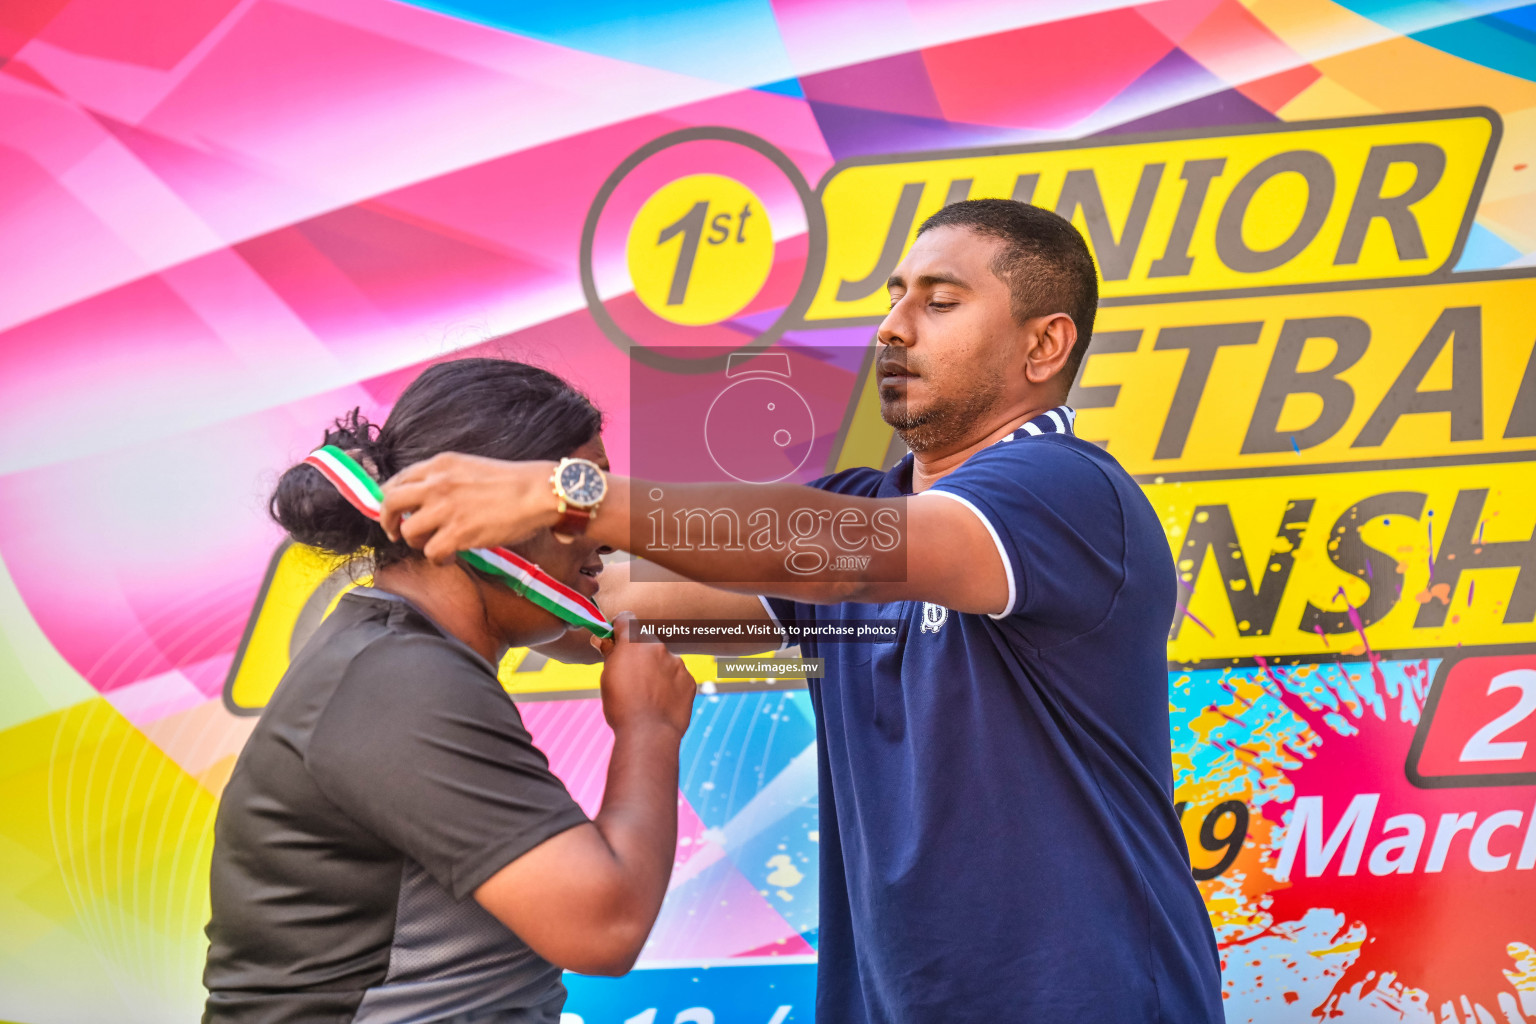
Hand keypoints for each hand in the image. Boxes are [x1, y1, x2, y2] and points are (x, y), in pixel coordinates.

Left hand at [380, 453, 557, 562]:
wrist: (538, 492)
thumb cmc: (512, 481)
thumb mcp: (470, 467)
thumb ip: (444, 478)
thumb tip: (426, 498)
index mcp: (440, 465)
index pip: (397, 480)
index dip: (388, 499)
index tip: (393, 511)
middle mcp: (437, 484)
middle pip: (390, 503)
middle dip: (387, 521)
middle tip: (395, 532)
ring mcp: (445, 509)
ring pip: (407, 531)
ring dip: (417, 542)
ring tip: (434, 545)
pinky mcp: (458, 533)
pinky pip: (430, 552)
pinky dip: (438, 559)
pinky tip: (450, 557)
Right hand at [596, 613, 695, 738]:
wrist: (648, 733)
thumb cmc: (621, 706)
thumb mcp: (607, 677)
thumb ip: (610, 654)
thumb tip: (604, 640)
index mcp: (634, 642)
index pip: (626, 619)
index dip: (620, 628)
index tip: (617, 639)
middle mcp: (658, 647)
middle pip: (647, 643)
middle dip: (640, 655)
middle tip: (632, 677)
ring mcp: (676, 662)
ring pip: (664, 661)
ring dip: (657, 671)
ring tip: (648, 695)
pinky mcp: (689, 679)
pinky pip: (677, 677)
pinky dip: (671, 685)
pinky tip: (662, 702)